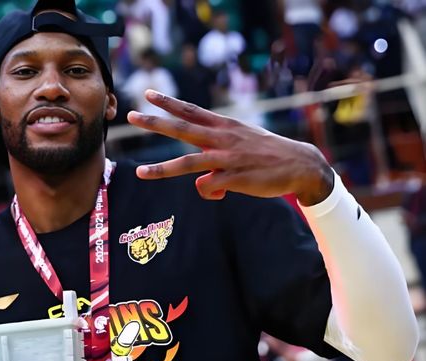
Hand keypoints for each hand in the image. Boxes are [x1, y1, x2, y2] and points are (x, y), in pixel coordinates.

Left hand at [127, 90, 333, 205]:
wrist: (301, 165)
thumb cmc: (268, 155)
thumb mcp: (242, 142)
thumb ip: (217, 151)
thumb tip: (202, 178)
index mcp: (224, 126)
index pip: (191, 111)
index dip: (169, 102)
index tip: (148, 93)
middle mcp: (222, 138)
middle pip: (182, 129)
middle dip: (155, 122)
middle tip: (132, 116)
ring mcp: (227, 158)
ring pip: (187, 162)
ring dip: (162, 169)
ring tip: (140, 172)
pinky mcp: (234, 178)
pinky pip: (208, 187)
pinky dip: (209, 192)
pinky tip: (221, 194)